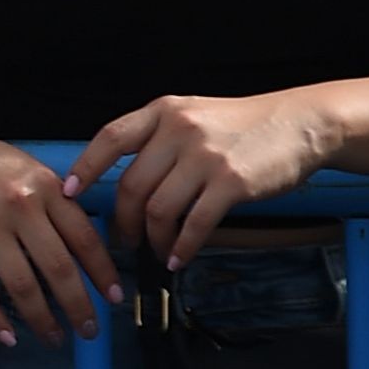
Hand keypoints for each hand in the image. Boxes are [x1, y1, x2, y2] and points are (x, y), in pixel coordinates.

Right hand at [0, 97, 119, 342]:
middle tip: (89, 330)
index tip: (113, 298)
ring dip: (42, 320)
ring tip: (53, 337)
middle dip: (79, 307)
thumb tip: (84, 247)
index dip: (103, 274)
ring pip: (22, 286)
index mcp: (45, 187)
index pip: (84, 239)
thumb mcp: (28, 169)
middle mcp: (19, 208)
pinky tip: (6, 336)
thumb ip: (56, 202)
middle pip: (58, 270)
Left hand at [74, 91, 339, 267]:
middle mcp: (178, 130)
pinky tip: (179, 257)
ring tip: (155, 250)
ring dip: (152, 237)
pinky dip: (182, 245)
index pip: (109, 139)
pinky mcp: (232, 182)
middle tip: (124, 240)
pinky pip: (195, 223)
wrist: (300, 123)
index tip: (68, 194)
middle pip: (132, 185)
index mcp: (162, 111)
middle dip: (123, 220)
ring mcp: (205, 156)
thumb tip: (124, 181)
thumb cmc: (242, 125)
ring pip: (159, 208)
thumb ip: (157, 138)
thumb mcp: (191, 114)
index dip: (84, 168)